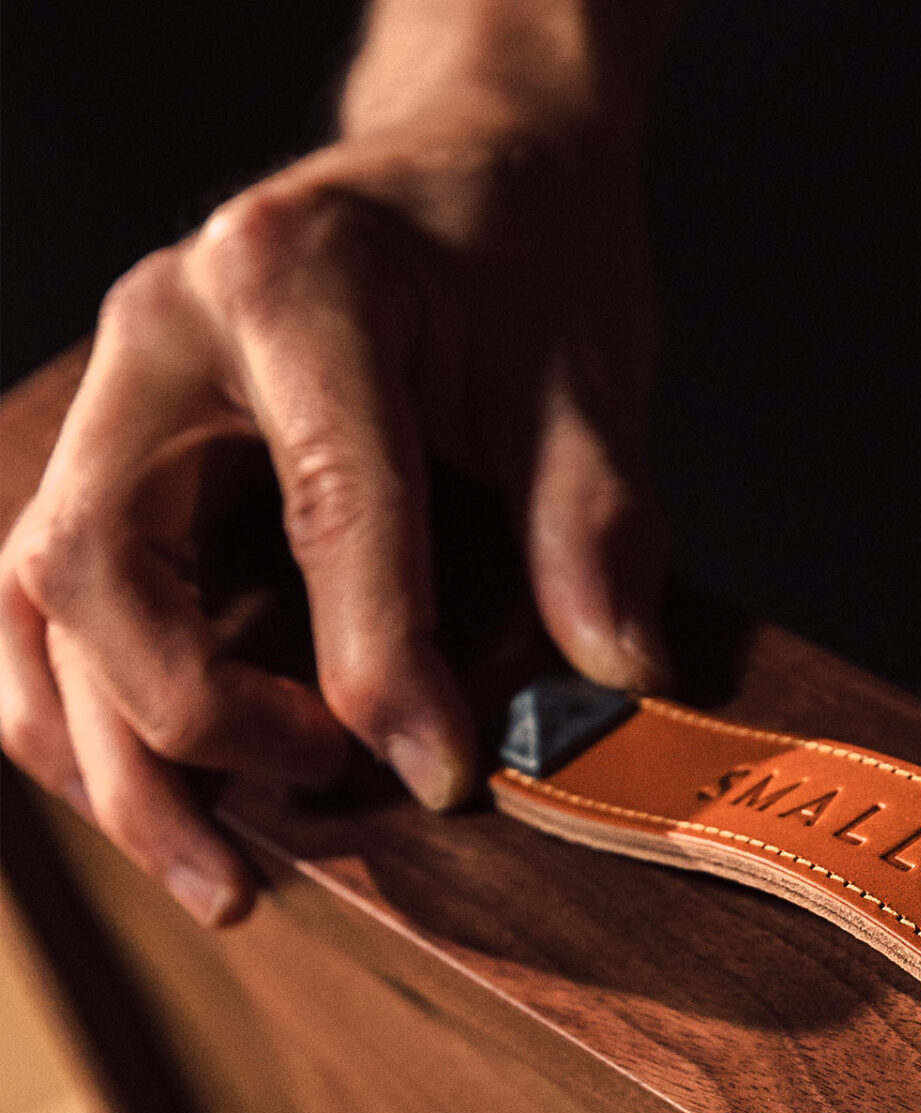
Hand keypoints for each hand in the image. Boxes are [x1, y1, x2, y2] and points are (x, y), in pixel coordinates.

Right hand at [0, 59, 664, 924]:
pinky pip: (43, 614)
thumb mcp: (587, 368)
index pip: (323, 506)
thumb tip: (615, 677)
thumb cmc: (521, 258)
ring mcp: (113, 400)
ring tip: (224, 886)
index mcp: (294, 282)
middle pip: (105, 564)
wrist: (458, 170)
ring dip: (114, 765)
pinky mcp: (108, 463)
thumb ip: (597, 519)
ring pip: (38, 606)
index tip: (442, 776)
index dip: (381, 665)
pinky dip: (87, 725)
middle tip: (325, 798)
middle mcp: (161, 334)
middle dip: (196, 724)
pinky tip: (165, 811)